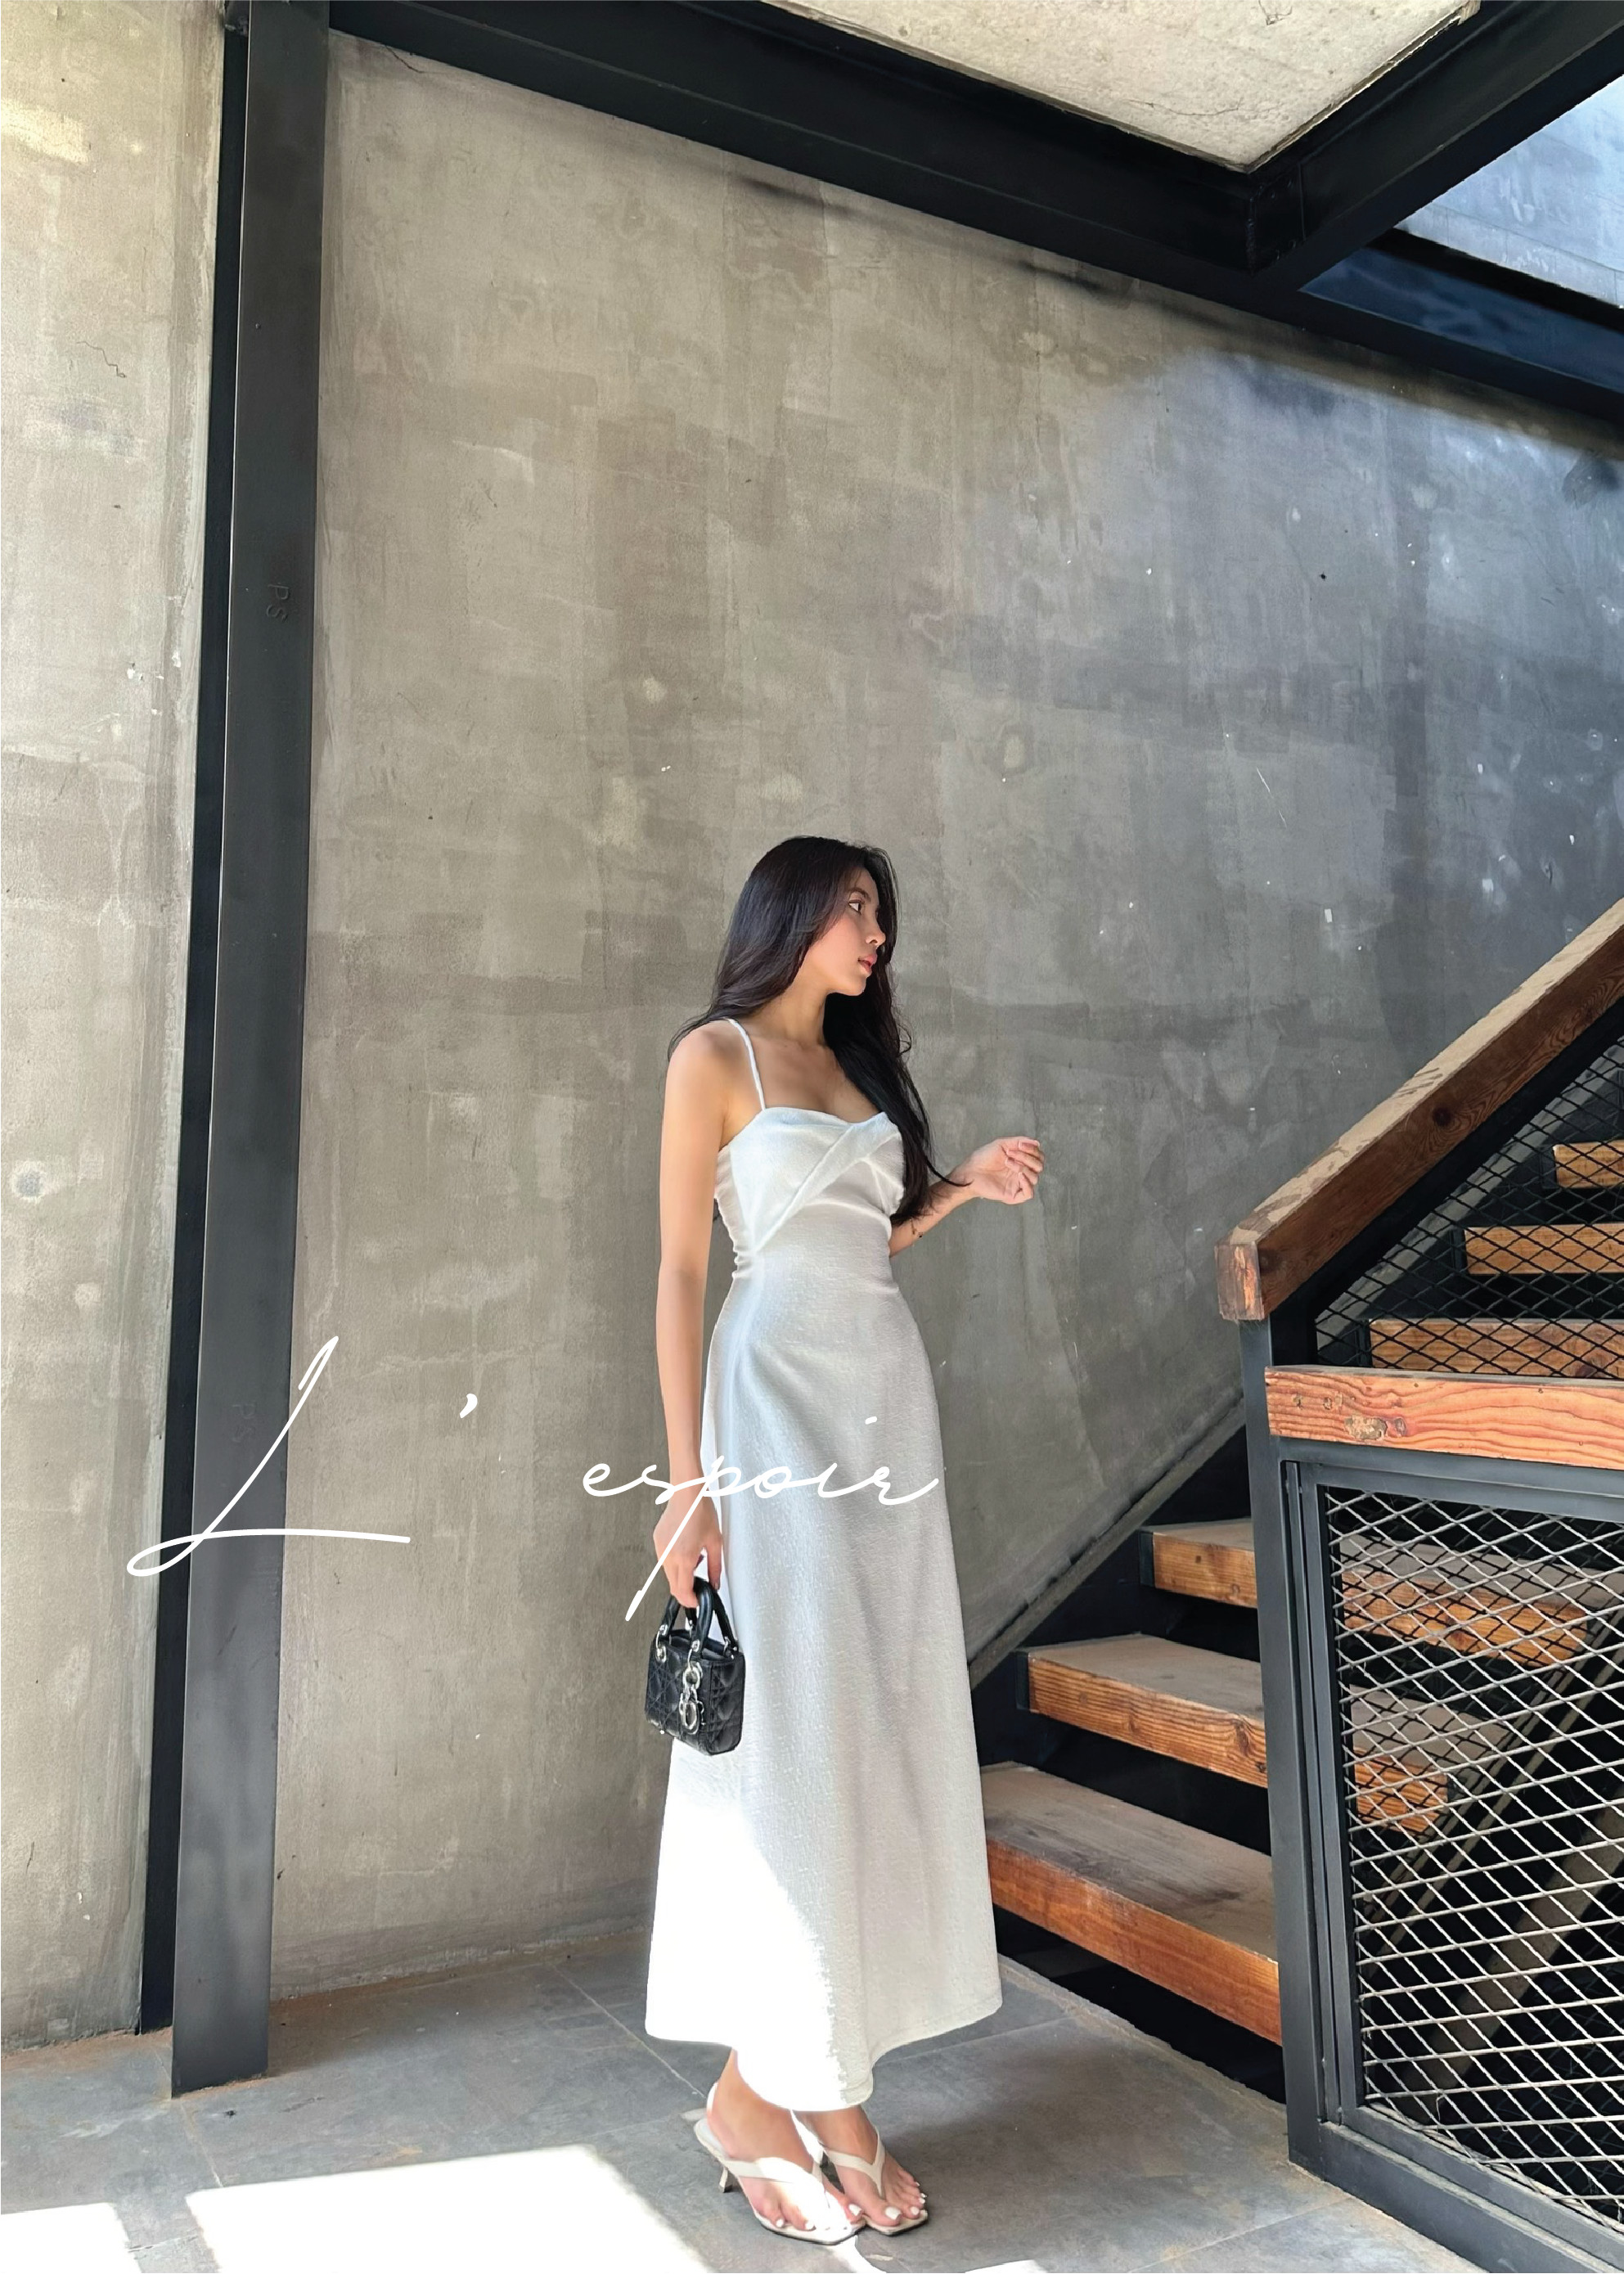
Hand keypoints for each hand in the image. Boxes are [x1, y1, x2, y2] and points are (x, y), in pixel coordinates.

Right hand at [652, 1483, 723, 1608]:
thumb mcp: (715, 1542)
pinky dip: (675, 1562)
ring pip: (668, 1573)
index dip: (690, 1601)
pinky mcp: (657, 1542)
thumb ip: (715, 1567)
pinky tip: (686, 1548)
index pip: (682, 1591)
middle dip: (686, 1589)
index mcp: (684, 1557)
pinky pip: (665, 1560)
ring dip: (681, 1574)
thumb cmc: (701, 1512)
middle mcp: (668, 1555)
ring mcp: (660, 1548)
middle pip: (673, 1585)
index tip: (697, 1601)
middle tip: (699, 1585)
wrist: (687, 1493)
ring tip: (695, 1558)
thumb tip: (715, 1583)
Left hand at [957, 1135, 1043, 1203]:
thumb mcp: (1002, 1144)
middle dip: (1027, 1157)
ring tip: (1007, 1162)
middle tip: (1011, 1153)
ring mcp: (1018, 1184)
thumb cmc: (984, 1157)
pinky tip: (1018, 1175)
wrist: (970, 1170)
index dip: (1033, 1150)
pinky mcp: (1013, 1195)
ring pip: (1035, 1178)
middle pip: (1039, 1166)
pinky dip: (1027, 1183)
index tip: (1020, 1144)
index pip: (1039, 1157)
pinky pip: (1029, 1193)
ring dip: (1023, 1167)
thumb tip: (1037, 1143)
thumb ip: (1020, 1141)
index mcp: (1022, 1161)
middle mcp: (1022, 1173)